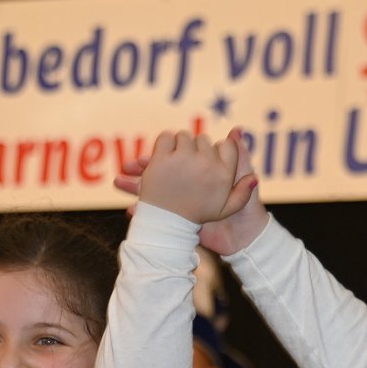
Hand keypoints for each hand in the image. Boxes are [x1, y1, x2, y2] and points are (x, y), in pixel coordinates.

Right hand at [117, 128, 269, 253]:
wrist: (244, 239)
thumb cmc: (247, 207)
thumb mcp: (241, 178)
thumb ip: (238, 155)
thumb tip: (236, 128)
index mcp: (203, 169)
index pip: (180, 155)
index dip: (166, 152)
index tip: (155, 152)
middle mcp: (190, 182)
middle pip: (163, 169)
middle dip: (144, 167)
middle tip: (128, 166)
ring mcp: (183, 199)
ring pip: (156, 188)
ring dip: (136, 185)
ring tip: (119, 183)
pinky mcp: (179, 216)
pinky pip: (157, 210)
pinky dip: (143, 209)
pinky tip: (130, 209)